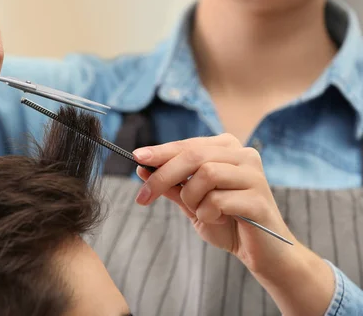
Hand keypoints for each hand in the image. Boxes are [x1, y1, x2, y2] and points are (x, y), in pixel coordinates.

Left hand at [132, 133, 294, 270]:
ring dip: (192, 198)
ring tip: (202, 212)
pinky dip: (208, 213)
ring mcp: (254, 174)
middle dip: (163, 176)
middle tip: (144, 197)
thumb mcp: (192, 202)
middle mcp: (244, 154)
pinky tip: (220, 220)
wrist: (262, 253)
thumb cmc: (228, 223)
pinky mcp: (259, 198)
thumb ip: (172, 184)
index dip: (160, 152)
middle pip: (194, 155)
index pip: (188, 145)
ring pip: (206, 174)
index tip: (136, 158)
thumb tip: (141, 167)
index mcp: (228, 149)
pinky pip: (218, 200)